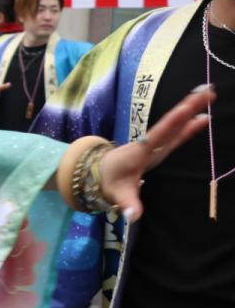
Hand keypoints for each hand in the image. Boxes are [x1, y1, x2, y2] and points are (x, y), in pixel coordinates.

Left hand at [95, 85, 215, 220]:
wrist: (99, 171)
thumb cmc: (110, 181)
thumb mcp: (118, 194)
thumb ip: (128, 204)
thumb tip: (132, 216)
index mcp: (141, 151)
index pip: (159, 135)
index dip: (173, 122)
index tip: (186, 108)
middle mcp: (150, 144)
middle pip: (171, 124)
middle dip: (187, 107)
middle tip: (206, 91)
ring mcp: (155, 145)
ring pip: (175, 125)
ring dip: (190, 110)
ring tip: (207, 94)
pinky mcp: (158, 147)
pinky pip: (176, 134)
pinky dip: (188, 126)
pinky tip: (202, 117)